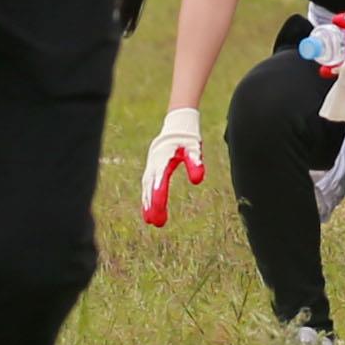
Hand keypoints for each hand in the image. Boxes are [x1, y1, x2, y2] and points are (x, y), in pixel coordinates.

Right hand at [139, 107, 204, 227]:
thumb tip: (197, 181)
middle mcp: (154, 162)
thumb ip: (195, 162)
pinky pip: (148, 183)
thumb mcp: (194, 147)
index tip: (158, 212)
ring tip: (150, 220)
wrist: (178, 121)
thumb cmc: (188, 135)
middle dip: (152, 204)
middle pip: (151, 186)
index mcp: (163, 157)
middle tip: (154, 223)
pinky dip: (148, 195)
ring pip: (147, 186)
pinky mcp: (153, 166)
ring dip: (148, 202)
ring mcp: (152, 164)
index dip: (158, 196)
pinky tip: (150, 208)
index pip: (160, 180)